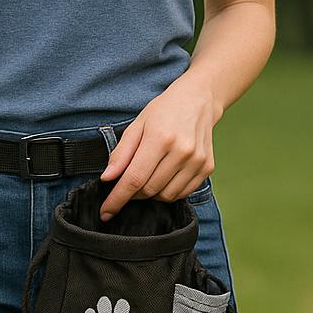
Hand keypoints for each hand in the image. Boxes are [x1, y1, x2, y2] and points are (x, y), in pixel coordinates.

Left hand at [97, 73, 220, 220]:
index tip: (106, 212)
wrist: (198, 99)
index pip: (134, 178)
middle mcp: (182, 151)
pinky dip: (168, 192)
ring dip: (151, 194)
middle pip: (149, 190)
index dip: (118, 198)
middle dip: (133, 194)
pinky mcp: (207, 168)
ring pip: (166, 196)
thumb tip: (107, 179)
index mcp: (160, 138)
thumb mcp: (137, 125)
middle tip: (127, 185)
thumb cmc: (164, 111)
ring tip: (147, 178)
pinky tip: (163, 178)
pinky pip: (182, 193)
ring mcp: (197, 161)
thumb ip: (121, 153)